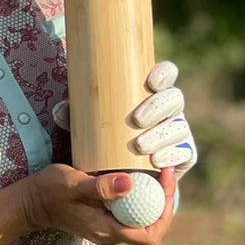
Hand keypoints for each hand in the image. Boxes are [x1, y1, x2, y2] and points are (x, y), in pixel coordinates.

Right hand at [19, 163, 178, 244]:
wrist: (31, 202)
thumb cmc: (49, 191)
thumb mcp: (73, 183)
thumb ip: (101, 186)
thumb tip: (130, 183)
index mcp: (107, 231)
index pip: (150, 235)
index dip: (165, 212)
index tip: (165, 181)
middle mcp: (111, 235)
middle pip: (152, 227)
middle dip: (164, 201)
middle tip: (166, 171)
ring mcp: (109, 229)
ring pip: (144, 220)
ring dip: (155, 198)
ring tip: (157, 171)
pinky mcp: (106, 220)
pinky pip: (132, 212)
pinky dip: (142, 196)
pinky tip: (141, 176)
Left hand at [52, 59, 197, 184]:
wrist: (117, 170)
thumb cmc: (102, 136)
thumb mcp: (87, 123)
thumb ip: (74, 116)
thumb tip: (59, 111)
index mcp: (151, 92)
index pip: (166, 74)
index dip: (164, 74)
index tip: (150, 80)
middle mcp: (169, 109)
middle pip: (174, 99)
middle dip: (158, 108)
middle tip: (136, 120)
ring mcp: (177, 131)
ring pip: (178, 127)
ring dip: (161, 135)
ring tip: (140, 146)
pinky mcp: (183, 155)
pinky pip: (186, 153)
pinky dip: (173, 156)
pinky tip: (158, 160)